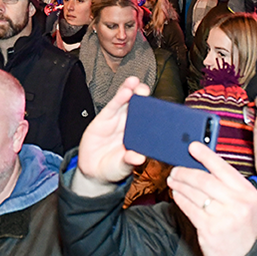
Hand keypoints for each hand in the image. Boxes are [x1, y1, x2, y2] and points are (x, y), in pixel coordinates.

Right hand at [71, 76, 148, 196]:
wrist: (93, 172)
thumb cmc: (113, 168)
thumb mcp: (122, 167)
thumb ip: (129, 161)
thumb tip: (138, 158)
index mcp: (140, 136)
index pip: (150, 120)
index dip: (156, 111)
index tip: (163, 106)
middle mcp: (130, 125)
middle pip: (139, 107)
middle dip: (143, 97)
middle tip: (146, 90)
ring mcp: (118, 120)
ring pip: (126, 102)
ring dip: (131, 91)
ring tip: (135, 83)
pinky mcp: (104, 118)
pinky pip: (113, 106)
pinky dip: (119, 98)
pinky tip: (125, 90)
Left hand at [167, 142, 256, 255]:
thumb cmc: (241, 227)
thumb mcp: (244, 204)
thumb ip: (228, 186)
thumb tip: (203, 164)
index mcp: (247, 193)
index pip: (223, 168)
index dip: (206, 155)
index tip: (192, 146)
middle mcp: (238, 203)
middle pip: (204, 180)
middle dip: (185, 173)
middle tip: (175, 170)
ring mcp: (224, 217)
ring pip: (194, 194)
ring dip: (179, 185)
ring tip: (173, 181)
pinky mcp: (209, 229)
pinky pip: (189, 209)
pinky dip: (180, 199)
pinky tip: (176, 195)